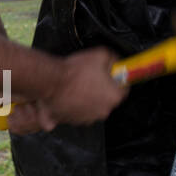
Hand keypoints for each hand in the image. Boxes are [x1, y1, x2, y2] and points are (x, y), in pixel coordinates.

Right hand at [8, 48, 126, 131]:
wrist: (51, 82)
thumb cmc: (74, 71)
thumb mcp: (100, 55)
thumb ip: (113, 59)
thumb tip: (115, 62)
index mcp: (114, 97)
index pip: (124, 89)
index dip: (117, 80)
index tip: (111, 75)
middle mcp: (103, 111)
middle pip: (107, 99)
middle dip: (101, 89)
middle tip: (91, 78)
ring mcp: (88, 118)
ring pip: (92, 106)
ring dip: (87, 97)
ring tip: (77, 85)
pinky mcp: (73, 121)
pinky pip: (77, 112)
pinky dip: (74, 105)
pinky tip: (68, 94)